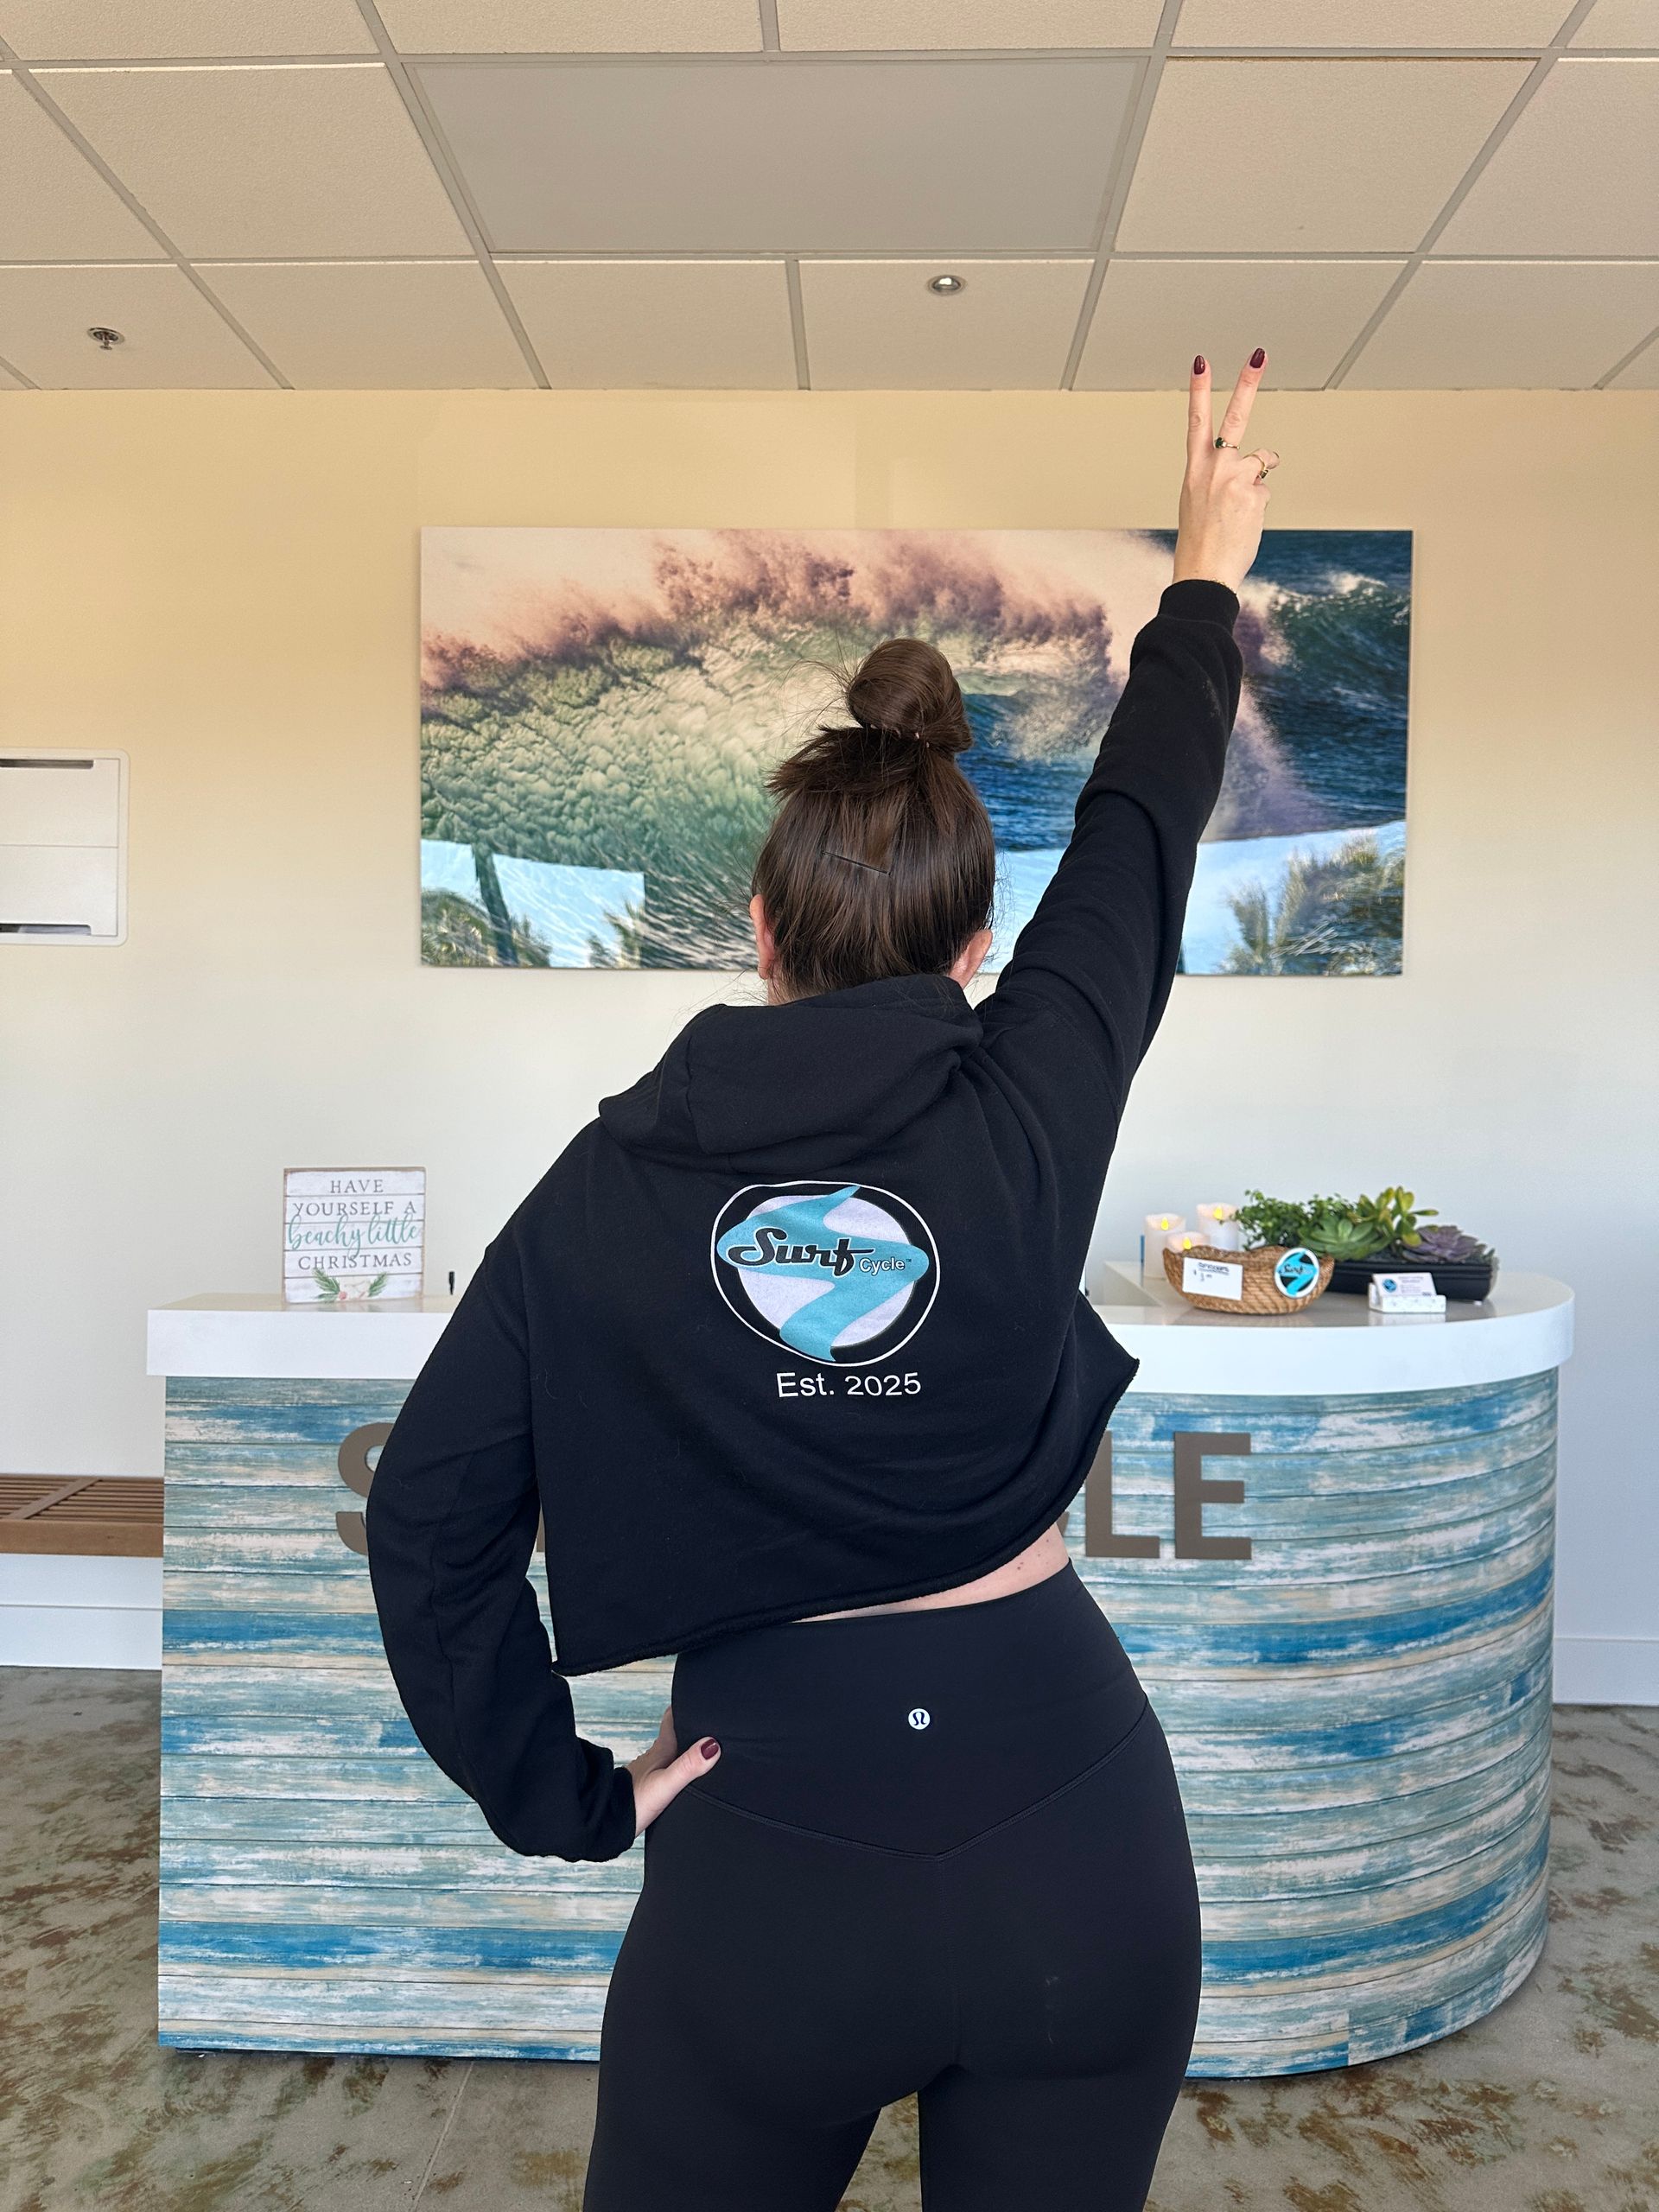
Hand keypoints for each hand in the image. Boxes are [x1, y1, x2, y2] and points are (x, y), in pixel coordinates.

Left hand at [627, 1705, 720, 1837]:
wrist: (607, 1824)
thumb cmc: (633, 1803)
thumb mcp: (666, 1784)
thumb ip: (689, 1766)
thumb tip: (712, 1746)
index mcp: (660, 1751)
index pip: (672, 1720)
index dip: (683, 1708)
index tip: (694, 1698)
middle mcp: (653, 1759)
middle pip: (673, 1738)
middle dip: (688, 1731)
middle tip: (704, 1725)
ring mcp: (648, 1774)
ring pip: (668, 1757)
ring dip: (682, 1753)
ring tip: (697, 1754)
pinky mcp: (645, 1790)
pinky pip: (664, 1775)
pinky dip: (674, 1774)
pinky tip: (680, 1783)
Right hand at [1173, 351, 1277, 594]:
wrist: (1203, 573)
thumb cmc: (1199, 542)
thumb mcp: (1198, 502)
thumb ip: (1221, 476)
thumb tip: (1259, 466)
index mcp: (1194, 469)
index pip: (1196, 421)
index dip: (1199, 389)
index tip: (1201, 361)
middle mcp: (1215, 467)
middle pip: (1235, 417)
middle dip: (1247, 382)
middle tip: (1259, 353)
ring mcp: (1237, 478)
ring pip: (1260, 464)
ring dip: (1255, 483)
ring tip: (1236, 512)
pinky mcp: (1256, 493)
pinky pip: (1264, 492)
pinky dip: (1257, 507)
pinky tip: (1243, 524)